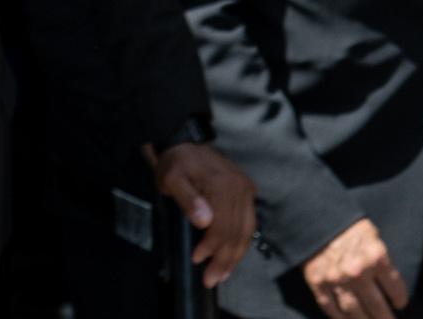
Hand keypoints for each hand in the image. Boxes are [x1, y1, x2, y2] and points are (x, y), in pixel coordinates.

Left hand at [149, 141, 257, 288]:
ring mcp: (246, 190)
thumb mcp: (173, 179)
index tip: (197, 259)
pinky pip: (249, 221)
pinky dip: (243, 241)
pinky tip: (234, 256)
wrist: (187, 142)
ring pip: (246, 229)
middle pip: (236, 230)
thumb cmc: (176, 163)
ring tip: (223, 274)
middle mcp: (240, 188)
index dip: (211, 245)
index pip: (222, 223)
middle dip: (224, 258)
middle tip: (211, 280)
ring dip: (236, 255)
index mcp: (222, 185)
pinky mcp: (247, 191)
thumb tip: (204, 221)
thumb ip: (188, 200)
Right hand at [303, 218, 408, 318]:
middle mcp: (358, 271)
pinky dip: (341, 318)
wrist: (318, 221)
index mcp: (376, 257)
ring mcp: (337, 280)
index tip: (401, 304)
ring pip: (354, 312)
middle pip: (376, 305)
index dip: (400, 299)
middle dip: (385, 318)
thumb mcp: (375, 237)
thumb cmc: (351, 228)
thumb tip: (390, 285)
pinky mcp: (319, 285)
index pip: (395, 287)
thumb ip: (382, 261)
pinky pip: (331, 309)